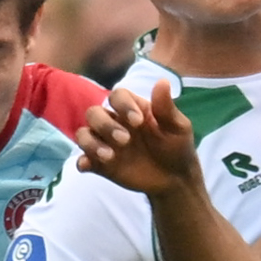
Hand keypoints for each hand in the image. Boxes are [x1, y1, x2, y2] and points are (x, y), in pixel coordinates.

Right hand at [73, 82, 201, 199]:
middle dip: (105, 125)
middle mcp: (115, 123)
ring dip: (91, 143)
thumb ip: (166, 107)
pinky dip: (82, 162)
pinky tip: (87, 165)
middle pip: (94, 113)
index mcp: (132, 109)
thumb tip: (162, 82)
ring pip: (83, 134)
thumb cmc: (177, 147)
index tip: (138, 122)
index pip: (117, 96)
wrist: (175, 179)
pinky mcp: (100, 165)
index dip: (123, 105)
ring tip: (109, 156)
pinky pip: (83, 160)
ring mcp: (105, 144)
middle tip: (125, 140)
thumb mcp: (177, 127)